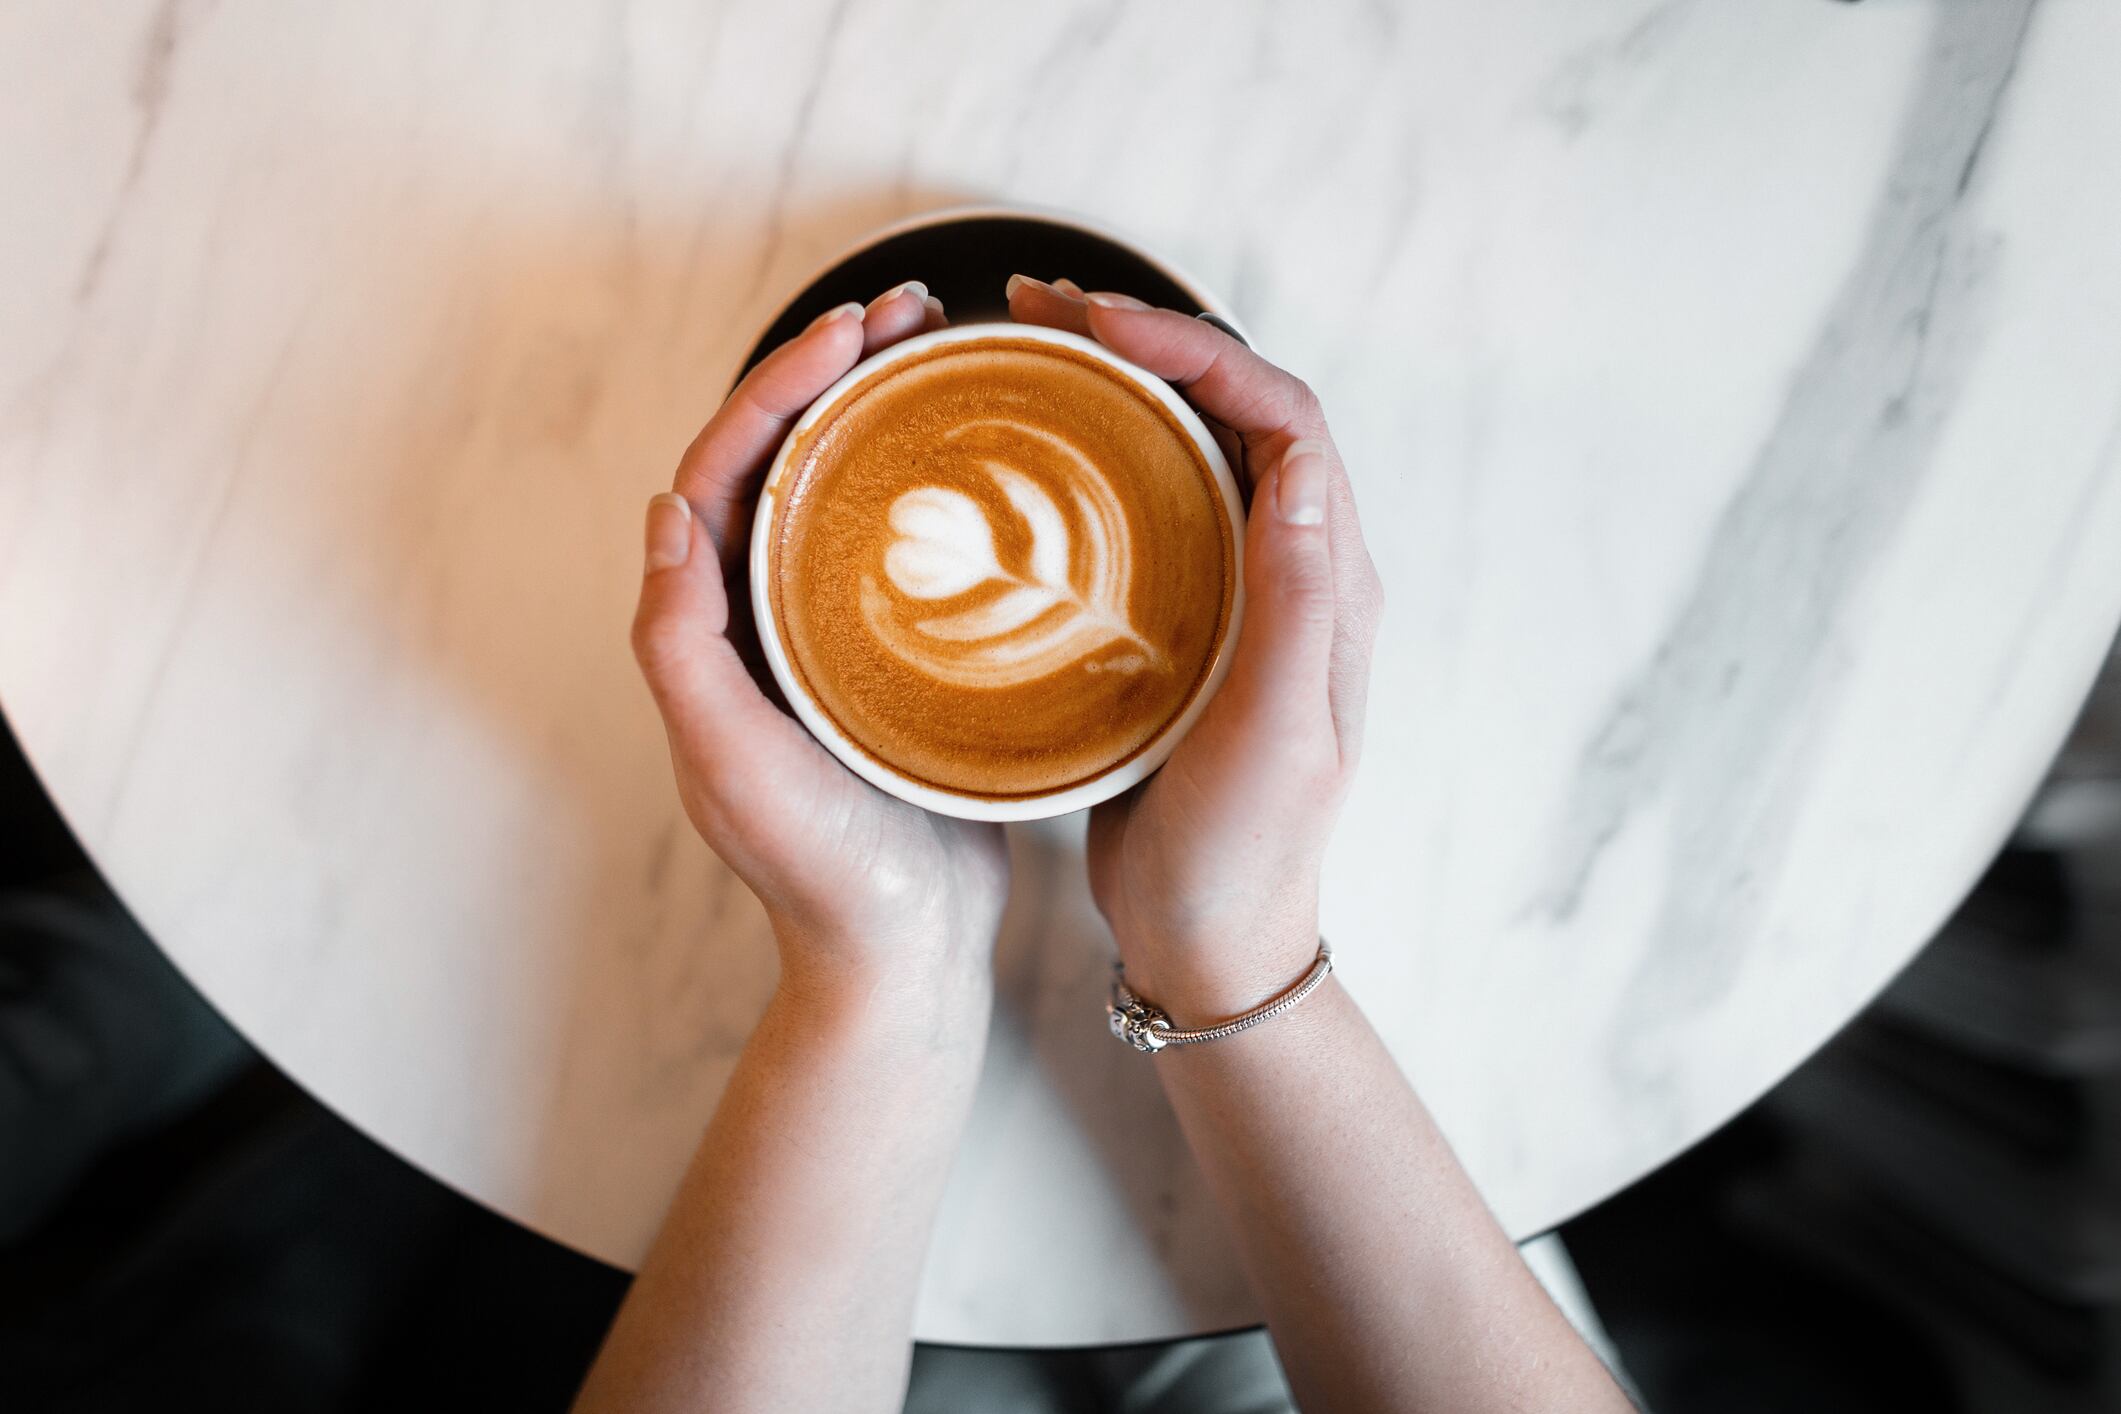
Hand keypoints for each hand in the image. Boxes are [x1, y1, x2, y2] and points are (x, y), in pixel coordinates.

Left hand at [632, 284, 1007, 1010]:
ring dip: (893, 412)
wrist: (904, 953)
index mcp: (716, 624)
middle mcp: (769, 615)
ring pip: (857, 492)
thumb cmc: (817, 870)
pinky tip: (1000, 457)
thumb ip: (681, 641)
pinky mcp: (905, 656)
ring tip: (955, 348)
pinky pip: (916, 546)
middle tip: (913, 309)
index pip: (731, 470)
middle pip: (794, 460)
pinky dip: (944, 485)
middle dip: (841, 372)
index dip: (780, 386)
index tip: (852, 333)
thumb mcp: (728, 758)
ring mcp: (839, 632)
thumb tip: (667, 509)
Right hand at [1007, 277, 1384, 1018]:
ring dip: (1108, 387)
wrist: (1210, 942)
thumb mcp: (1274, 737)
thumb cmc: (1244, 853)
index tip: (1100, 329)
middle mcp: (1289, 571)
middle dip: (1143, 343)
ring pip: (1179, 452)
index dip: (1199, 352)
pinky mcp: (1171, 624)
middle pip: (1229, 413)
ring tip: (1017, 349)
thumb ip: (1295, 605)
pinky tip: (1015, 457)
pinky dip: (1081, 460)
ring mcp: (1230, 594)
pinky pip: (1134, 511)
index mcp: (1330, 584)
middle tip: (1034, 308)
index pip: (1282, 420)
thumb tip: (1300, 465)